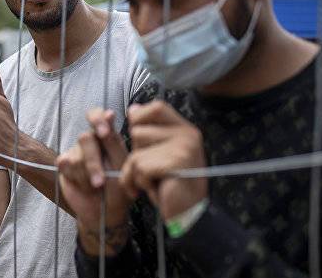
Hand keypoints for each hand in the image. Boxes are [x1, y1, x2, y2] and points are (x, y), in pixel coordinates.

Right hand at [56, 109, 131, 255]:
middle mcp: (90, 141)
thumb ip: (115, 142)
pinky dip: (77, 179)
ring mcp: (75, 151)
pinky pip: (65, 165)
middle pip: (85, 138)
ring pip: (76, 156)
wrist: (104, 213)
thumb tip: (109, 112)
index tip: (104, 132)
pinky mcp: (64, 163)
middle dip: (93, 163)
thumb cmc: (120, 189)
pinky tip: (84, 186)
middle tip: (99, 182)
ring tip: (96, 187)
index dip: (97, 119)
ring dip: (87, 177)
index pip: (97, 115)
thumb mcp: (123, 167)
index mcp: (107, 136)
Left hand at [121, 100, 207, 220]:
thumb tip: (133, 109)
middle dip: (136, 155)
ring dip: (136, 173)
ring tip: (154, 181)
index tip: (141, 142)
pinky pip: (139, 168)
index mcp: (185, 129)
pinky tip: (156, 189)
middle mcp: (187, 134)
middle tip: (153, 171)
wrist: (188, 214)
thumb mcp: (160, 154)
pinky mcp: (176, 162)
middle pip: (137, 132)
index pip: (156, 107)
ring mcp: (183, 147)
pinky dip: (140, 183)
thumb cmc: (170, 185)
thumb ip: (149, 132)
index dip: (140, 119)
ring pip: (135, 153)